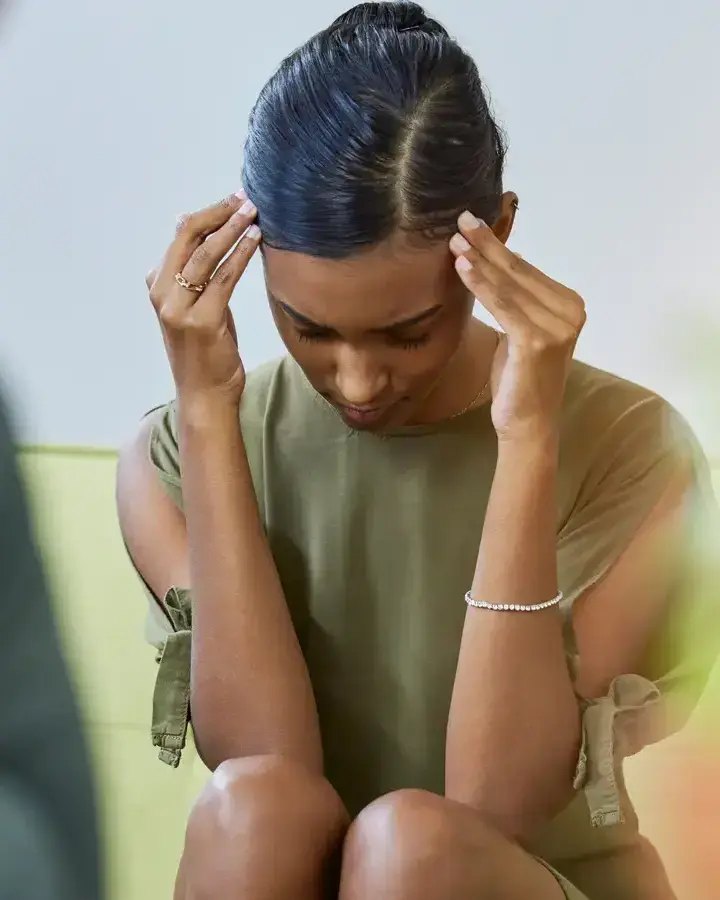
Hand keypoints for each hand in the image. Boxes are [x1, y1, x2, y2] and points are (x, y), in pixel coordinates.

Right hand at [145, 192, 260, 411]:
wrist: (205, 394)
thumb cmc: (206, 351)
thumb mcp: (195, 306)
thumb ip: (193, 272)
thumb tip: (187, 224)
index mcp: (158, 286)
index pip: (180, 237)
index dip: (207, 214)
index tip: (232, 199)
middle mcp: (163, 295)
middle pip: (188, 239)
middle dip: (219, 214)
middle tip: (245, 198)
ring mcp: (179, 309)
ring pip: (204, 256)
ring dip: (231, 229)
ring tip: (253, 213)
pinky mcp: (201, 322)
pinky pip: (222, 280)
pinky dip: (239, 256)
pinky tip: (255, 241)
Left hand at [449, 212, 585, 442]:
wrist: (527, 424)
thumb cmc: (519, 380)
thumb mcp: (520, 330)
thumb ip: (517, 298)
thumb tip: (503, 257)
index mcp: (570, 305)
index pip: (526, 269)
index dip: (497, 245)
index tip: (471, 224)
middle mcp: (570, 312)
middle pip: (518, 271)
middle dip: (486, 244)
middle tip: (460, 219)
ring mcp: (557, 327)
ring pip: (508, 286)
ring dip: (479, 260)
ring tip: (455, 241)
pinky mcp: (537, 341)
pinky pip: (502, 306)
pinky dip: (480, 284)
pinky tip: (462, 268)